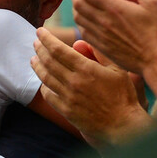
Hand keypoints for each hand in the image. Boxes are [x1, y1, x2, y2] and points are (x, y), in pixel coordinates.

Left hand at [31, 27, 151, 146]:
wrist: (123, 125)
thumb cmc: (123, 95)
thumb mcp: (117, 69)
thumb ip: (98, 54)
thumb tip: (79, 42)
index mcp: (86, 69)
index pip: (59, 50)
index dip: (47, 39)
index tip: (40, 31)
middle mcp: (74, 82)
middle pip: (49, 62)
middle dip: (40, 49)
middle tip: (35, 42)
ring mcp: (68, 98)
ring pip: (46, 78)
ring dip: (37, 66)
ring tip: (34, 59)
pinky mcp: (66, 111)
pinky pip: (49, 95)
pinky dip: (44, 86)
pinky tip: (44, 81)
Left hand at [72, 0, 156, 74]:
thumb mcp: (153, 2)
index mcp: (114, 8)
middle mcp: (103, 22)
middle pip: (78, 4)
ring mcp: (100, 36)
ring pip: (78, 18)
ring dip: (76, 6)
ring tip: (81, 1)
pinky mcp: (101, 47)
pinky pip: (83, 32)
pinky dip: (81, 21)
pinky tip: (87, 18)